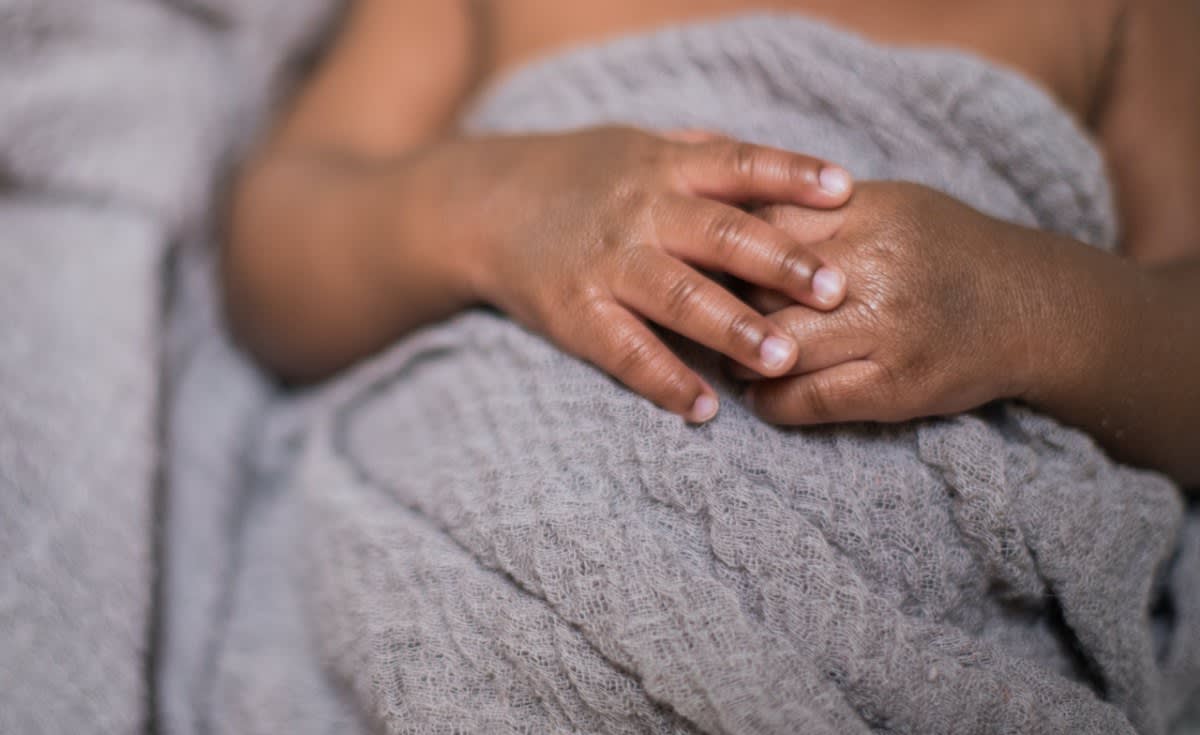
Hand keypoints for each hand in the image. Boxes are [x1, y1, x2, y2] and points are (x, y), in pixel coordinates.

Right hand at [427, 126, 853, 421]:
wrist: (486, 205)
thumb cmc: (580, 176)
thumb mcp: (639, 148)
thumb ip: (706, 157)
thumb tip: (786, 169)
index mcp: (664, 168)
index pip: (738, 165)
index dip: (791, 175)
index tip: (845, 191)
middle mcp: (640, 212)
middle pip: (718, 234)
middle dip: (778, 262)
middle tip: (834, 290)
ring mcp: (607, 264)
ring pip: (677, 295)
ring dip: (732, 328)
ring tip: (783, 360)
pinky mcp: (575, 313)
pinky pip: (625, 351)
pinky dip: (664, 380)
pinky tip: (705, 409)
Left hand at [733, 182, 1044, 424]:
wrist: (1031, 307)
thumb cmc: (947, 250)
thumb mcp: (890, 205)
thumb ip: (818, 212)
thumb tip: (733, 226)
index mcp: (868, 213)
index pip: (765, 226)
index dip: (725, 250)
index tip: (702, 264)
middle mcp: (875, 268)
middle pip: (761, 287)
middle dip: (723, 305)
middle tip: (700, 316)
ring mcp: (885, 331)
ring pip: (776, 346)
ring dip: (738, 358)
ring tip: (726, 358)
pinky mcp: (895, 387)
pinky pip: (807, 400)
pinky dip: (770, 402)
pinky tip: (758, 395)